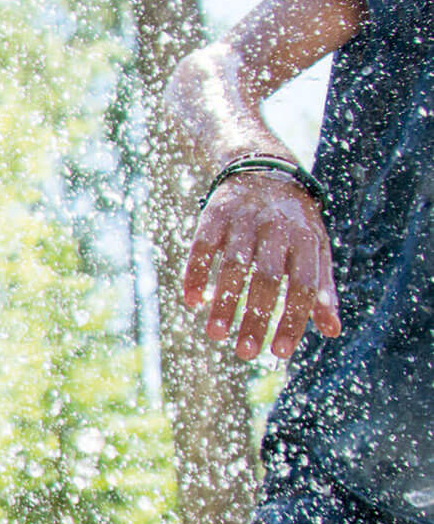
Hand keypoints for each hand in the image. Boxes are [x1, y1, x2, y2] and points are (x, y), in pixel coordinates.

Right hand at [181, 171, 341, 360]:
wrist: (264, 169)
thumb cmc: (294, 223)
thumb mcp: (316, 249)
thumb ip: (322, 289)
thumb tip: (332, 331)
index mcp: (306, 240)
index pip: (302, 285)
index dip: (292, 319)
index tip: (280, 352)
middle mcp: (276, 229)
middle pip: (267, 280)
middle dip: (255, 318)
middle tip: (246, 353)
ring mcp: (243, 221)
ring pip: (233, 266)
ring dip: (224, 303)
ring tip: (215, 335)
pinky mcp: (214, 215)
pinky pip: (202, 247)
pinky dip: (196, 274)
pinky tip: (192, 301)